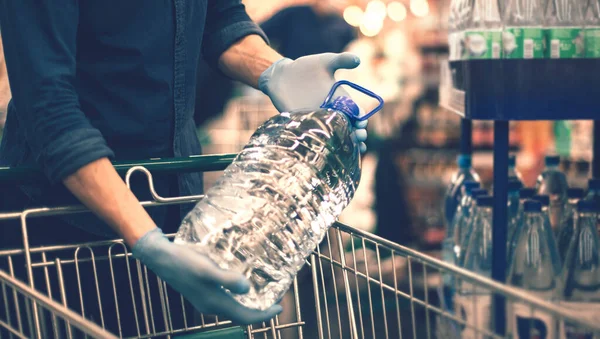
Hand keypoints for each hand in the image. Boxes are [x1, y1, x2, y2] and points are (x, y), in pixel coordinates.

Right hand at [132, 228, 281, 324]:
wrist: (161, 258)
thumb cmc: (184, 262)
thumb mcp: (207, 269)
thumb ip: (227, 280)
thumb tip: (248, 289)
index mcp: (214, 303)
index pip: (244, 317)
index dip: (264, 315)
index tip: (280, 307)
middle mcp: (211, 305)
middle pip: (240, 314)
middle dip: (259, 310)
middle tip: (275, 299)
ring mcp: (205, 299)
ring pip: (233, 307)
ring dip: (249, 304)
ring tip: (263, 291)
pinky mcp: (202, 291)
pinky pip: (225, 299)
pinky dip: (238, 296)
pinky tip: (241, 282)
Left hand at [259, 52, 367, 152]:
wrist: (282, 74)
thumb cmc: (305, 67)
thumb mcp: (325, 61)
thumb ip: (341, 60)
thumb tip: (358, 60)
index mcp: (339, 99)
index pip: (355, 113)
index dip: (360, 118)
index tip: (361, 122)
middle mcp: (331, 112)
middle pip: (347, 127)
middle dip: (356, 134)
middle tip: (360, 137)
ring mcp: (317, 120)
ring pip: (334, 135)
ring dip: (344, 143)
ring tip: (352, 149)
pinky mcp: (303, 124)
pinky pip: (315, 136)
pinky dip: (322, 142)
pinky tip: (329, 149)